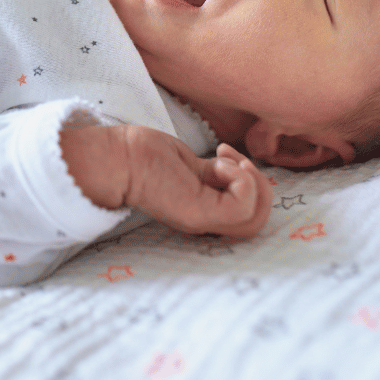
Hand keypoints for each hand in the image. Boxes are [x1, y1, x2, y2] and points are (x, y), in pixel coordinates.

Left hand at [61, 125, 271, 238]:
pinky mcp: (199, 213)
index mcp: (203, 213)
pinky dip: (242, 180)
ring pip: (256, 221)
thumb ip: (215, 175)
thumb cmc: (146, 155)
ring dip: (251, 183)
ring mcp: (202, 221)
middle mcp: (205, 222)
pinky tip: (219, 164)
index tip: (228, 157)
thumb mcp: (193, 167)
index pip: (247, 218)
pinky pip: (243, 206)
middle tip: (233, 160)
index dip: (251, 186)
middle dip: (260, 186)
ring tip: (226, 163)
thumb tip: (238, 168)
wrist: (119, 156)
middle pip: (258, 224)